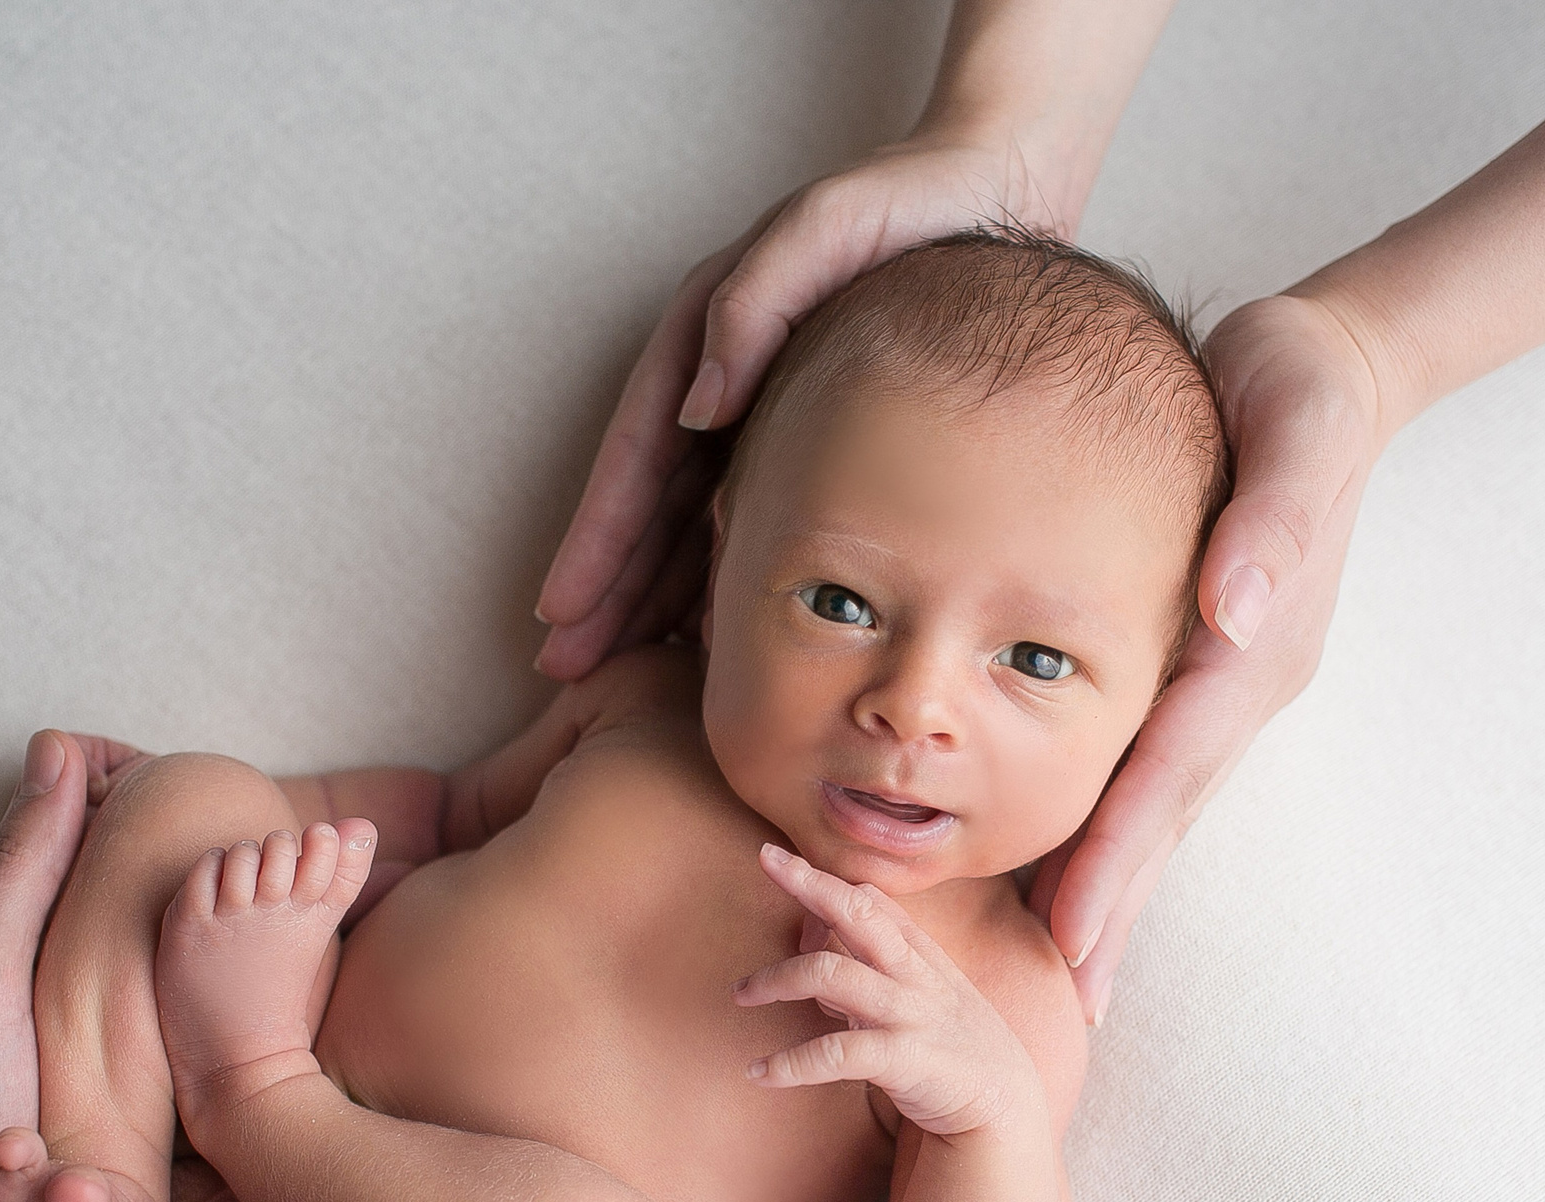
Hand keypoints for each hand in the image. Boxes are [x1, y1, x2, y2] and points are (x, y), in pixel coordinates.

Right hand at [534, 130, 1077, 681]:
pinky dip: (716, 576)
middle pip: (646, 505)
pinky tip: (703, 637)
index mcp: (705, 337)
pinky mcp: (799, 432)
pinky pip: (744, 516)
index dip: (597, 537)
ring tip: (607, 671)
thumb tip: (698, 406)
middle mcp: (718, 382)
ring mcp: (756, 411)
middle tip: (559, 668)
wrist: (986, 187)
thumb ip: (754, 304)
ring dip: (646, 598)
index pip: (637, 457)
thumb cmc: (903, 203)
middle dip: (602, 590)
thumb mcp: (821, 228)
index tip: (562, 607)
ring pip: (687, 522)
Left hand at [733, 844, 1040, 1138]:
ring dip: (777, 980)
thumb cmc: (955, 1049)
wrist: (1005, 1113)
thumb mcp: (927, 990)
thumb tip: (851, 901)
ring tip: (740, 994)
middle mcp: (916, 977)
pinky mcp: (904, 1060)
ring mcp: (911, 1015)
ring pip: (833, 976)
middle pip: (859, 916)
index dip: (824, 878)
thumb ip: (888, 950)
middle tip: (764, 860)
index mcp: (920, 959)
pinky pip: (835, 1054)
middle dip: (812, 884)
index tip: (776, 858)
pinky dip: (790, 1063)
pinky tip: (758, 1073)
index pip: (870, 903)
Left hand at [1030, 291, 1389, 1022]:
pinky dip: (1115, 820)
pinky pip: (1148, 758)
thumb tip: (1235, 610)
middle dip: (1115, 905)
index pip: (1171, 769)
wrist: (1323, 361)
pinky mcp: (1200, 662)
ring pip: (1157, 799)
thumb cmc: (1295, 385)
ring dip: (1115, 881)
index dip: (1120, 854)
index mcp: (1251, 644)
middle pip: (1164, 813)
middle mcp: (1239, 678)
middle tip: (1068, 1003)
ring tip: (1067, 969)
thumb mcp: (1297, 423)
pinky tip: (1068, 860)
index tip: (1077, 933)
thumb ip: (1276, 515)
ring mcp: (1223, 677)